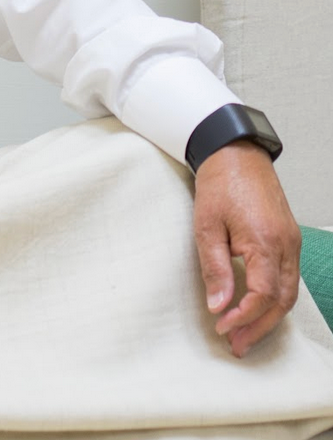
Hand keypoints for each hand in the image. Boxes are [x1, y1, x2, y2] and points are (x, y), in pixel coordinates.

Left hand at [193, 141, 300, 355]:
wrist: (235, 152)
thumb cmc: (219, 183)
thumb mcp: (207, 224)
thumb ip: (215, 267)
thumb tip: (219, 305)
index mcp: (266, 242)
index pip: (263, 295)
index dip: (243, 317)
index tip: (221, 327)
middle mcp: (286, 246)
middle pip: (281, 301)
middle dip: (259, 327)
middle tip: (236, 345)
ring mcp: (291, 242)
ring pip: (288, 292)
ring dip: (268, 317)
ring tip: (243, 334)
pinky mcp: (288, 238)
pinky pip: (287, 277)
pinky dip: (274, 298)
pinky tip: (257, 307)